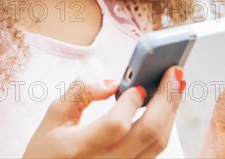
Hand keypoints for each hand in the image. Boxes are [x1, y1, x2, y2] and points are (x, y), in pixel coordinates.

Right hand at [23, 66, 185, 157]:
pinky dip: (163, 127)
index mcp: (78, 149)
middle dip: (166, 100)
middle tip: (174, 73)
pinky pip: (154, 153)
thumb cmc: (49, 150)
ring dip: (170, 113)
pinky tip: (164, 110)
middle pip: (148, 134)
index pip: (115, 125)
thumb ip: (80, 93)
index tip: (138, 84)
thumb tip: (111, 82)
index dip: (130, 103)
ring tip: (175, 86)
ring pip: (157, 145)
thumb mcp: (53, 117)